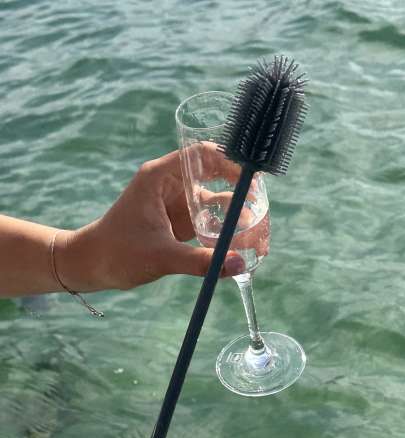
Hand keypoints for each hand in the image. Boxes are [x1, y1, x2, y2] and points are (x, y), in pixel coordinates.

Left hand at [56, 147, 245, 291]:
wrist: (94, 266)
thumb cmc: (118, 253)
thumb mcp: (161, 256)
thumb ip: (200, 261)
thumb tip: (239, 264)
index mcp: (160, 177)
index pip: (199, 155)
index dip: (228, 161)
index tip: (252, 177)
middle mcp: (171, 185)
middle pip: (214, 175)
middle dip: (239, 189)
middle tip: (261, 206)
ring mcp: (177, 203)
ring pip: (215, 200)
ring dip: (236, 213)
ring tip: (257, 230)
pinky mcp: (180, 221)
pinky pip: (210, 219)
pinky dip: (226, 228)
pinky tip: (242, 242)